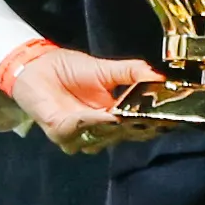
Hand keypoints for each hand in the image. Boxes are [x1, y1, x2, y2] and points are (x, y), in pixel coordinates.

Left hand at [0, 43, 162, 150]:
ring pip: (100, 138)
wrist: (37, 66)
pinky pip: (77, 133)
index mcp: (113, 117)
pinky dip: (87, 122)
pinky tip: (98, 113)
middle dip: (132, 127)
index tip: (167, 117)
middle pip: (122, 136)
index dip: (151, 124)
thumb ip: (133, 73)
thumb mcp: (107, 69)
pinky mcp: (59, 133)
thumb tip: (162, 76)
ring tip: (119, 114)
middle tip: (147, 117)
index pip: (137, 127)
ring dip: (108, 126)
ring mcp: (79, 136)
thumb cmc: (69, 69)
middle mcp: (98, 131)